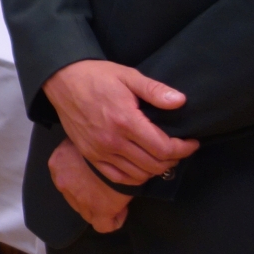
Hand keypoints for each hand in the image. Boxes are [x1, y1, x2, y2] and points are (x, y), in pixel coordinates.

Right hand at [42, 59, 197, 185]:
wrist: (62, 80)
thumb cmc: (97, 76)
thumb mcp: (128, 76)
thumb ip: (154, 90)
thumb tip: (180, 101)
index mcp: (125, 121)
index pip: (164, 148)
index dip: (183, 149)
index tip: (191, 142)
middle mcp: (112, 140)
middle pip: (154, 164)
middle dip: (174, 159)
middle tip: (179, 149)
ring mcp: (99, 151)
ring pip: (138, 174)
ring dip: (155, 169)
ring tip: (162, 157)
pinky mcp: (90, 155)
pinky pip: (118, 177)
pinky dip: (135, 177)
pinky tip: (142, 167)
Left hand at [49, 138, 131, 232]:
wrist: (119, 153)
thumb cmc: (102, 142)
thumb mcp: (85, 140)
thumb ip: (81, 148)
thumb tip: (89, 150)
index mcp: (57, 163)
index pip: (64, 176)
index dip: (80, 177)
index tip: (94, 174)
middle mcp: (62, 182)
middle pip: (74, 195)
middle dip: (87, 194)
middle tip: (103, 187)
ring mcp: (78, 199)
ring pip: (87, 211)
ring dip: (98, 207)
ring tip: (113, 198)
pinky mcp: (98, 212)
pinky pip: (104, 225)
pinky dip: (113, 220)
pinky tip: (121, 211)